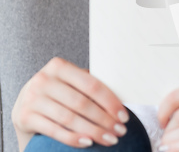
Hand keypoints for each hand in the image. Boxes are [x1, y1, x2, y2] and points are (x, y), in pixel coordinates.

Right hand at [11, 57, 129, 150]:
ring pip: (69, 118)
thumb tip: (122, 96)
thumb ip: (90, 86)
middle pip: (81, 103)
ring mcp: (32, 98)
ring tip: (109, 139)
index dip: (110, 101)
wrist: (25, 104)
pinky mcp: (25, 116)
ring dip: (93, 131)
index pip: (92, 85)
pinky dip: (73, 138)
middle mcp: (43, 79)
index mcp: (59, 66)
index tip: (124, 116)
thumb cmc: (59, 92)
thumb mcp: (71, 83)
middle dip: (104, 119)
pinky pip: (54, 130)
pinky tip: (88, 142)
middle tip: (120, 131)